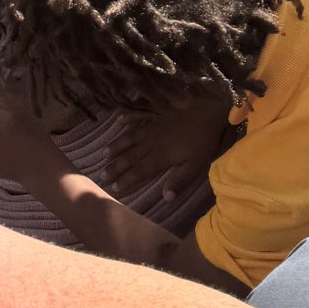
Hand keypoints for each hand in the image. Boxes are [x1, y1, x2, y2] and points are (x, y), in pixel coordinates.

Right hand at [102, 95, 232, 199]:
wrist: (207, 109)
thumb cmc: (203, 140)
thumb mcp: (195, 165)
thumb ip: (179, 180)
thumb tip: (165, 198)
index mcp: (160, 157)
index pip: (139, 171)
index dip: (126, 180)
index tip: (114, 188)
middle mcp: (151, 143)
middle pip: (130, 157)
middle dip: (115, 166)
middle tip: (101, 174)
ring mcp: (152, 127)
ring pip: (130, 139)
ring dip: (116, 146)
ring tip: (103, 154)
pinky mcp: (156, 116)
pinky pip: (137, 119)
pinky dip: (127, 120)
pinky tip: (118, 120)